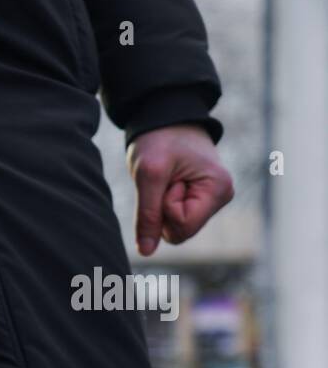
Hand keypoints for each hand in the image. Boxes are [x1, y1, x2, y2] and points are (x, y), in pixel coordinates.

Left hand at [128, 124, 233, 256]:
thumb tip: (146, 252)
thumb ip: (148, 216)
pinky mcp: (200, 198)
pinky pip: (175, 217)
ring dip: (162, 206)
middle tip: (166, 180)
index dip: (164, 210)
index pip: (182, 228)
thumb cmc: (160, 139)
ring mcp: (212, 199)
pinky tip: (170, 181)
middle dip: (163, 210)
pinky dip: (164, 202)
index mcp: (218, 190)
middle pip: (180, 232)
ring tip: (168, 178)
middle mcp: (221, 197)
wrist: (166, 115)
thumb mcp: (148, 175)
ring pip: (176, 226)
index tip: (167, 182)